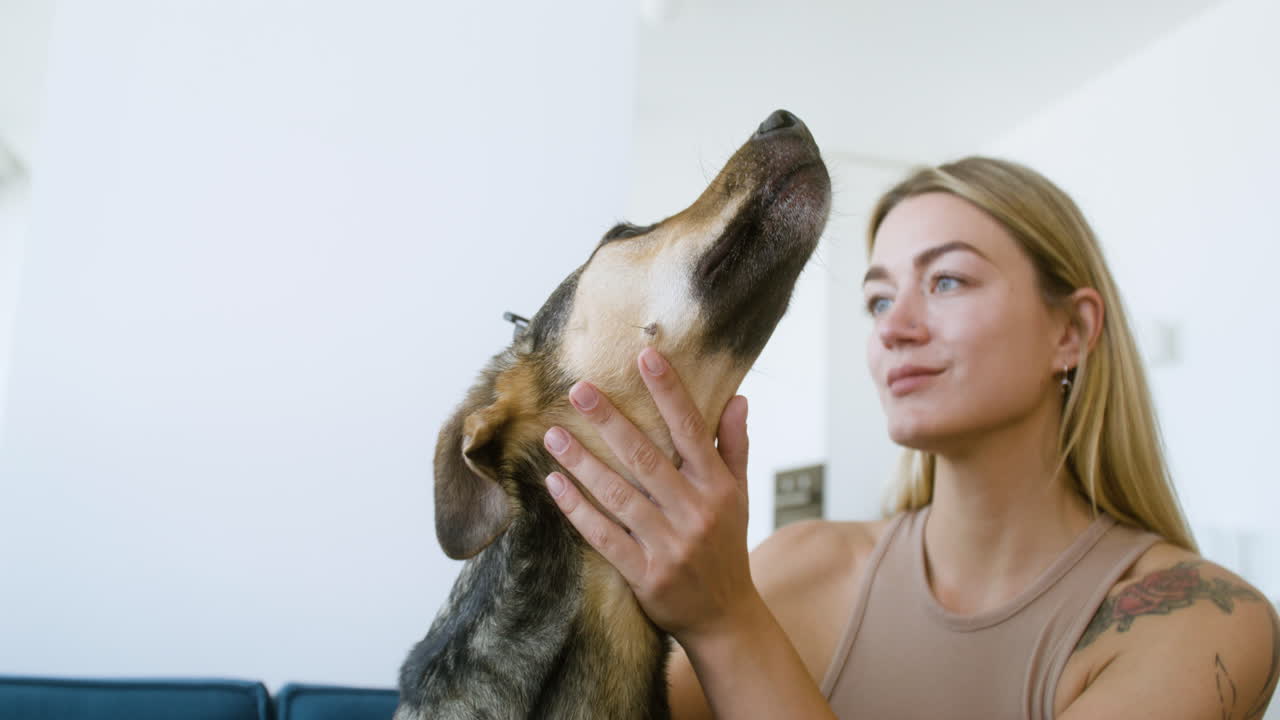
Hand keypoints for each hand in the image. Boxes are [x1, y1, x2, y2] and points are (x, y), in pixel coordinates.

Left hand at [542, 347, 755, 642]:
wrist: (726, 617)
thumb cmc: (727, 546)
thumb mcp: (738, 495)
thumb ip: (733, 446)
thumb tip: (739, 398)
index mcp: (717, 487)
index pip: (691, 430)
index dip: (669, 392)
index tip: (646, 356)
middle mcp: (694, 512)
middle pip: (645, 457)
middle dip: (610, 420)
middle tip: (578, 388)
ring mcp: (668, 544)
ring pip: (618, 495)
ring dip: (582, 462)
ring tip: (553, 435)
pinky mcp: (644, 574)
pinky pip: (604, 536)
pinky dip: (577, 510)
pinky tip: (554, 485)